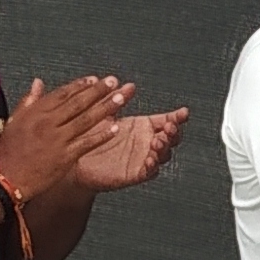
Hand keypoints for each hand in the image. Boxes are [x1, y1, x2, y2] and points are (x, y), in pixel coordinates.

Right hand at [0, 74, 132, 199]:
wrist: (5, 179)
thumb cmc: (8, 153)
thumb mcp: (14, 121)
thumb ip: (29, 101)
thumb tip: (38, 82)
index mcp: (35, 112)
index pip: (62, 93)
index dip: (80, 85)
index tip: (94, 79)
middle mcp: (47, 123)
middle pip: (78, 102)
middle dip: (98, 90)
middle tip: (113, 82)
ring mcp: (57, 140)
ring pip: (85, 120)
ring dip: (105, 108)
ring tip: (120, 99)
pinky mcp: (65, 157)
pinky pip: (87, 143)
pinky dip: (102, 135)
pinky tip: (115, 128)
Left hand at [74, 107, 188, 191]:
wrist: (76, 160)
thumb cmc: (89, 137)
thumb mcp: (103, 114)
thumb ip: (116, 99)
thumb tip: (128, 85)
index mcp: (142, 126)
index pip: (167, 120)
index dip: (177, 117)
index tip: (183, 112)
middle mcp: (146, 142)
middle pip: (171, 138)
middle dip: (174, 132)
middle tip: (169, 127)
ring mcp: (142, 158)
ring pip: (164, 155)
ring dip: (164, 148)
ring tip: (157, 142)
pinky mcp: (135, 174)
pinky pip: (150, 172)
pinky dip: (152, 166)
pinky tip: (150, 160)